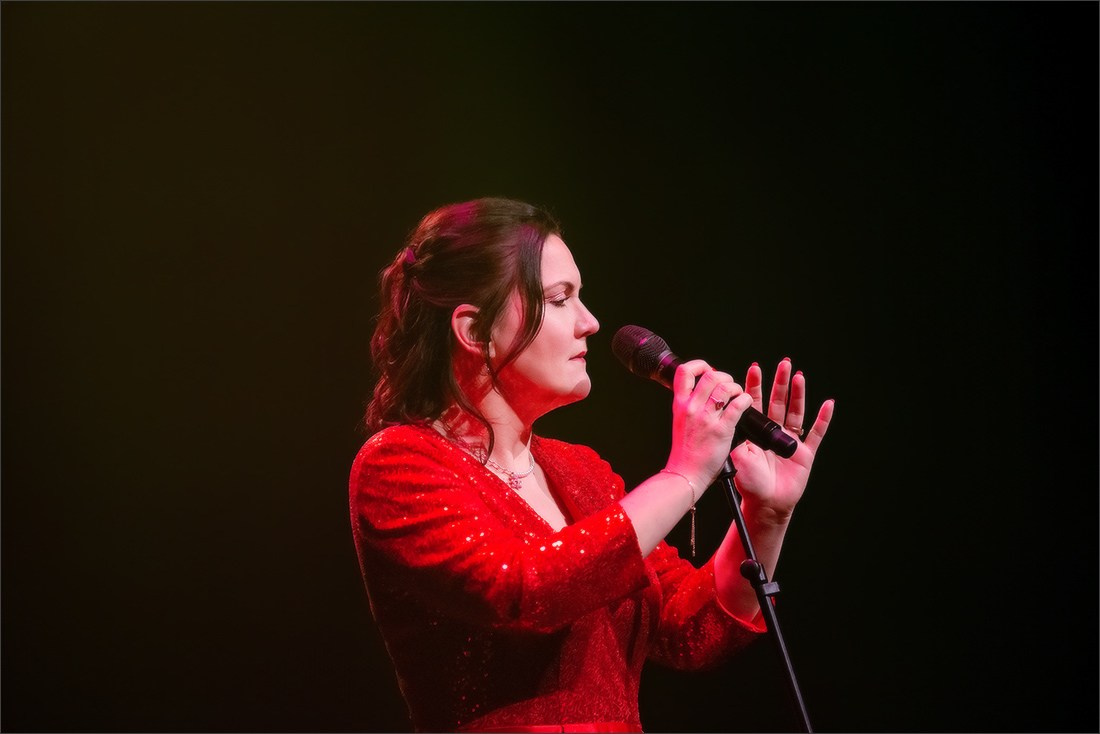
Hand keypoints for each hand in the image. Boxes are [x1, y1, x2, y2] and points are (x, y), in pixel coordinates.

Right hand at [665, 360, 754, 488]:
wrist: (686, 474)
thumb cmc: (686, 452)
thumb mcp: (681, 422)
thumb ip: (691, 406)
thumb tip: (705, 393)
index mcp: (680, 404)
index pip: (684, 372)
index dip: (699, 365)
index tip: (708, 370)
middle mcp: (692, 407)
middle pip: (710, 375)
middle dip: (724, 376)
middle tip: (729, 386)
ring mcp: (706, 418)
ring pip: (725, 387)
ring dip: (736, 388)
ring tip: (738, 396)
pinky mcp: (721, 430)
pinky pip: (737, 405)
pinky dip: (745, 400)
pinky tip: (745, 405)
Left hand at [730, 359, 833, 523]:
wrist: (765, 504)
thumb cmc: (749, 483)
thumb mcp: (737, 458)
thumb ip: (736, 438)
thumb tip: (731, 417)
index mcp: (755, 431)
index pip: (755, 403)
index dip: (755, 386)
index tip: (754, 368)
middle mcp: (774, 432)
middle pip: (778, 402)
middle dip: (780, 382)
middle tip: (783, 363)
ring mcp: (791, 441)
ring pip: (796, 412)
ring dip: (798, 394)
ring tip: (798, 375)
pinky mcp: (805, 453)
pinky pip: (816, 433)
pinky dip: (823, 419)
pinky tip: (828, 404)